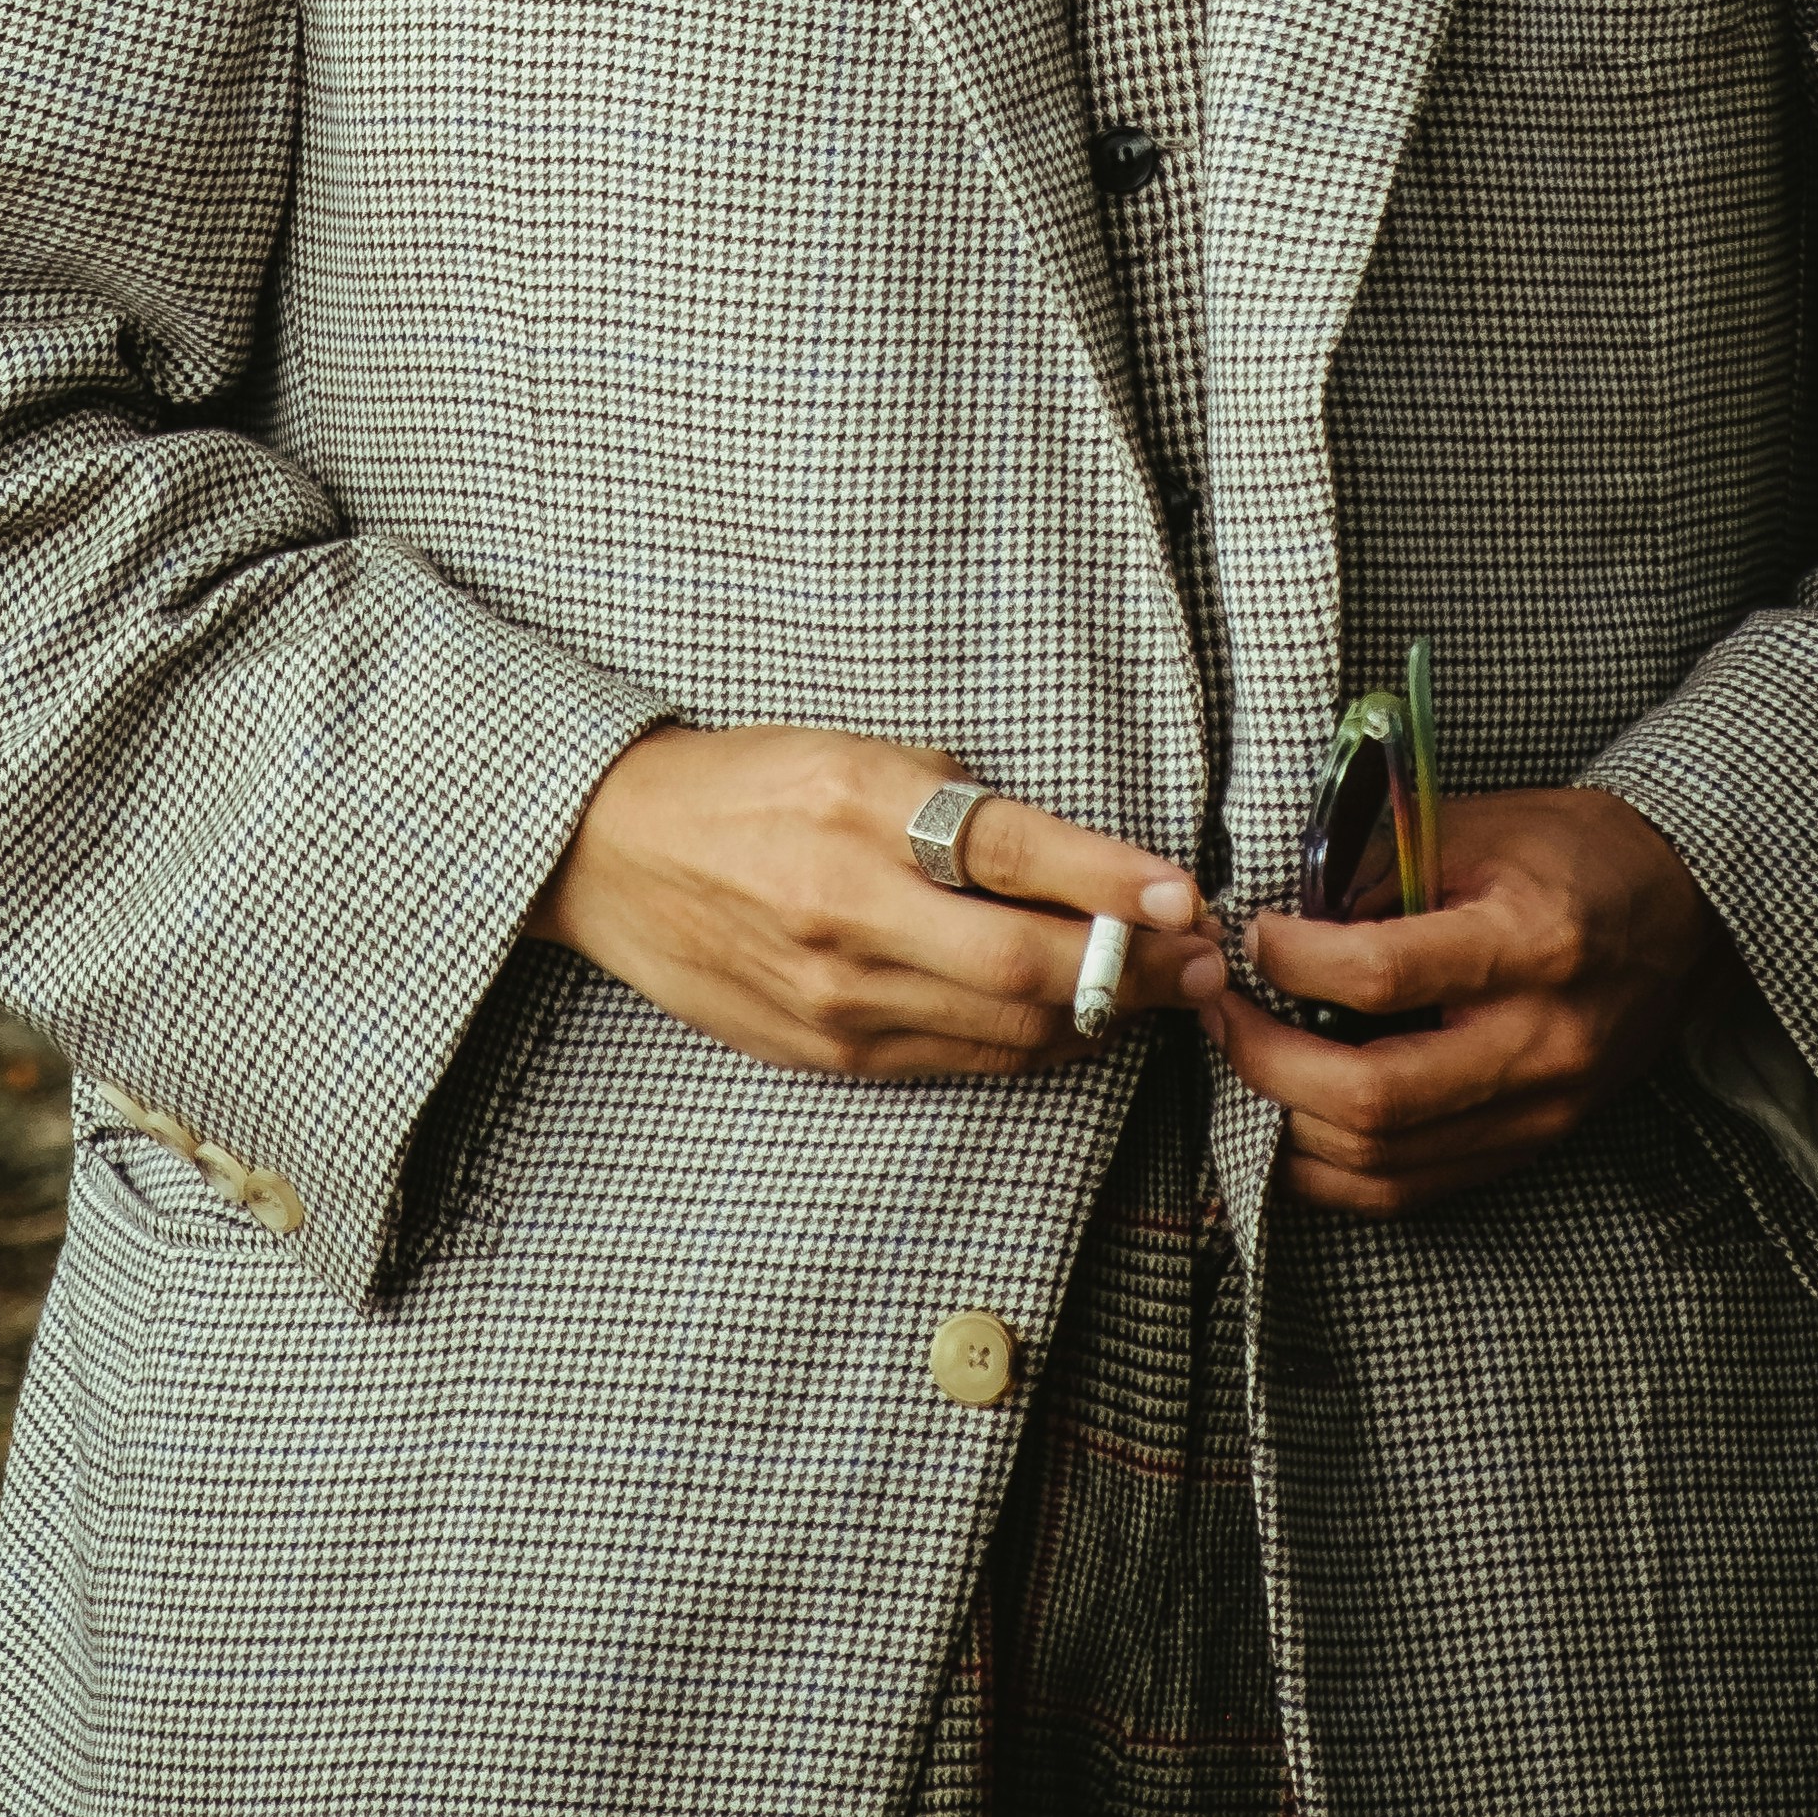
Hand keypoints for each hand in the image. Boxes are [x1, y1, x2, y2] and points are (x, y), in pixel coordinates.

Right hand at [530, 727, 1225, 1079]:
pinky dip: (1030, 1045)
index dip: (1116, 881)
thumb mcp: (862, 755)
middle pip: (1025, 965)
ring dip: (1100, 1016)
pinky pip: (958, 1062)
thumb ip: (967, 809)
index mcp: (859, 808)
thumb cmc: (753, 786)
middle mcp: (848, 910)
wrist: (618, 854)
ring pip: (1004, 1029)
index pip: (1013, 851)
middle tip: (1200, 962)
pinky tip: (1073, 1021)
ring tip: (1159, 992)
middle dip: (1134, 969)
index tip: (1190, 897)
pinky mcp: (825, 1052)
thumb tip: (1089, 866)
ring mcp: (835, 997)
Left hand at [1204, 787, 1713, 1214]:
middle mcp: (1540, 1044)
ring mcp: (1540, 1111)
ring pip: (1385, 1161)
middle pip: (1375, 1097)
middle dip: (1268, 1061)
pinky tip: (1291, 1121)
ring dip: (1288, 1122)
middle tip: (1219, 1012)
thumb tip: (1279, 917)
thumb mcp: (1477, 827)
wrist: (1680, 909)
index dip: (1294, 962)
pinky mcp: (1532, 1145)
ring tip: (1243, 1062)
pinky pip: (1413, 1187)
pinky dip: (1335, 1167)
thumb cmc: (1572, 852)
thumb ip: (1380, 870)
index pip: (1383, 975)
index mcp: (1533, 945)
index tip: (1252, 935)